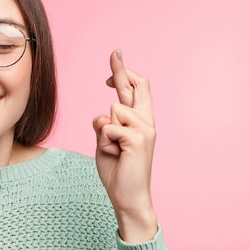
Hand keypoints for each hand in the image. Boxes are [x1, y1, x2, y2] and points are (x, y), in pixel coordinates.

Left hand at [92, 50, 156, 242]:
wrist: (128, 197)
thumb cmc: (118, 171)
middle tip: (114, 52)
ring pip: (112, 111)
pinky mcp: (138, 138)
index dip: (123, 73)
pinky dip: (105, 142)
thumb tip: (102, 115)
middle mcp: (146, 122)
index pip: (134, 90)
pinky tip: (116, 155)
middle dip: (121, 70)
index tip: (115, 57)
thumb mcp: (105, 144)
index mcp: (140, 122)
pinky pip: (108, 127)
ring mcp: (145, 129)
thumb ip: (105, 126)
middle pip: (134, 87)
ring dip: (104, 132)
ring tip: (114, 151)